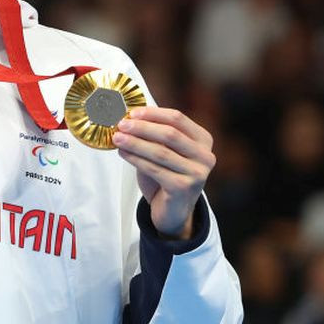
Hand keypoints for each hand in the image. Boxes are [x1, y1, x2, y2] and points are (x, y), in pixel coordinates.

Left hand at [112, 107, 214, 238]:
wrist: (173, 210)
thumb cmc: (167, 175)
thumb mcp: (165, 151)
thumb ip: (155, 135)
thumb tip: (130, 117)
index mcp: (203, 140)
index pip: (177, 119)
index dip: (153, 114)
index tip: (132, 112)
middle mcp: (205, 156)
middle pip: (170, 134)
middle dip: (142, 128)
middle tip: (121, 124)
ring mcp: (196, 173)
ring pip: (160, 152)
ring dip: (135, 143)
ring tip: (117, 138)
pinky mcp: (183, 188)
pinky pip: (154, 169)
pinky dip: (136, 159)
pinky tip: (123, 153)